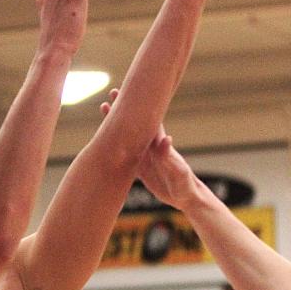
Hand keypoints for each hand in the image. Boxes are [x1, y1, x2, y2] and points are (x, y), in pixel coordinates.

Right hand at [100, 93, 198, 208]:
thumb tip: (165, 139)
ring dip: (116, 124)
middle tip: (112, 92)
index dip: (137, 108)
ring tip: (104, 108)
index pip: (146, 121)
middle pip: (134, 124)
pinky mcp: (140, 168)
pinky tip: (104, 140)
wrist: (186, 197)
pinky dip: (115, 146)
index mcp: (159, 144)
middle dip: (123, 108)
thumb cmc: (185, 184)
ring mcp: (144, 156)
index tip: (126, 93)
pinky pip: (124, 154)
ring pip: (127, 137)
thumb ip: (169, 156)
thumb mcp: (178, 170)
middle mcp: (150, 146)